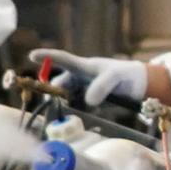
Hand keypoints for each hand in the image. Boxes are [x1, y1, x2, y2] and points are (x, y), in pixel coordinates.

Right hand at [30, 48, 147, 107]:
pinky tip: (85, 114)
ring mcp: (83, 90)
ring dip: (65, 103)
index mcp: (84, 66)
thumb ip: (102, 86)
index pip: (63, 59)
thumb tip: (88, 101)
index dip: (47, 57)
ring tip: (78, 108)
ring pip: (65, 97)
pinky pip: (76, 108)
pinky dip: (76, 112)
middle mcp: (79, 77)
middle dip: (55, 92)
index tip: (32, 55)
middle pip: (59, 84)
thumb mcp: (116, 77)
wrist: (138, 86)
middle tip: (59, 102)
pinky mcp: (88, 103)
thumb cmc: (126, 75)